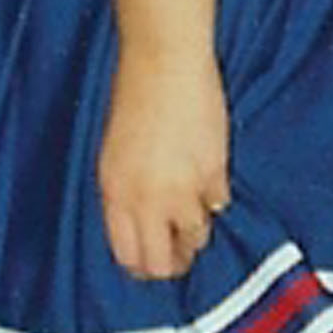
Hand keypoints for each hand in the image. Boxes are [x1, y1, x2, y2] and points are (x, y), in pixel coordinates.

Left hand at [97, 43, 231, 280]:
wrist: (164, 65)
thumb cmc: (133, 100)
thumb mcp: (115, 154)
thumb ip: (127, 194)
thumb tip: (144, 226)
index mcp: (114, 192)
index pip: (127, 255)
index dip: (142, 267)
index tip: (150, 266)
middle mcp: (145, 199)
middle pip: (161, 263)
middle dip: (171, 264)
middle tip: (178, 255)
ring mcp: (182, 191)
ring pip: (196, 239)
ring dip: (195, 229)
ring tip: (192, 208)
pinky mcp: (214, 176)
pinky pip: (218, 205)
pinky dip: (213, 196)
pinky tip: (205, 174)